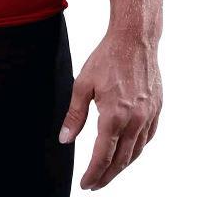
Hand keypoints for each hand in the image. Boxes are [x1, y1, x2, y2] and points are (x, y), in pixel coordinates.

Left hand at [59, 31, 161, 189]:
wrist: (134, 40)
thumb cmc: (107, 58)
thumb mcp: (82, 84)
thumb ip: (75, 115)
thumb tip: (65, 139)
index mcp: (114, 115)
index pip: (103, 156)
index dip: (93, 173)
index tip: (85, 184)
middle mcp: (135, 120)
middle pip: (121, 160)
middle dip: (106, 176)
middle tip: (94, 185)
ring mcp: (149, 116)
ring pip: (136, 152)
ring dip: (122, 167)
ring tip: (108, 173)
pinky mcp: (157, 110)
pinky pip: (147, 139)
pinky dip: (136, 151)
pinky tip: (128, 153)